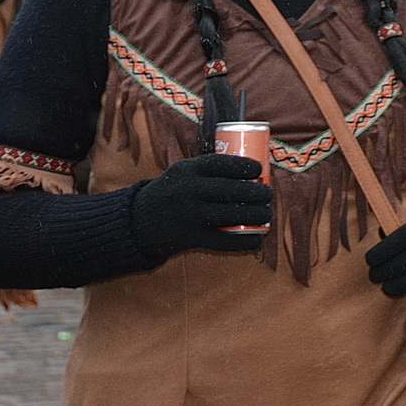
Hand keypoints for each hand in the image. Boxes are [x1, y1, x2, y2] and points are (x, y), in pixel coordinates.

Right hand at [129, 153, 271, 258]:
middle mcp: (189, 191)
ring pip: (232, 215)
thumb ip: (210, 169)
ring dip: (256, 215)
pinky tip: (257, 239)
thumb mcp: (183, 172)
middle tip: (268, 195)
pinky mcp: (191, 238)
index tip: (258, 169)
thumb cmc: (171, 192)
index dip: (244, 166)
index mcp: (188, 170)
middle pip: (232, 190)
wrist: (138, 222)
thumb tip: (254, 168)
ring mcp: (190, 215)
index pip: (221, 164)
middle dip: (257, 193)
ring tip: (266, 214)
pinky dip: (244, 241)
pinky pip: (223, 241)